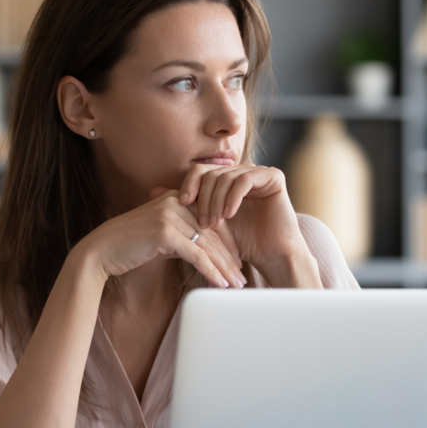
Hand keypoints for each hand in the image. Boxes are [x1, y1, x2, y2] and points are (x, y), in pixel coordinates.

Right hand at [78, 190, 246, 288]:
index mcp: (176, 199)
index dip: (228, 244)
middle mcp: (175, 203)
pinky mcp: (165, 233)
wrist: (101, 251)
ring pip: (207, 245)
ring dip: (224, 268)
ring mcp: (170, 216)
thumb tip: (206, 253)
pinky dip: (211, 272)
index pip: (212, 220)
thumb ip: (183, 236)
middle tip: (242, 277)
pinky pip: (196, 255)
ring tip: (236, 285)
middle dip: (230, 258)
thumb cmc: (130, 246)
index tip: (237, 263)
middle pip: (213, 233)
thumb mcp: (161, 236)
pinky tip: (220, 284)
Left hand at [176, 163, 311, 277]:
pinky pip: (245, 180)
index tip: (181, 205)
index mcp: (226, 179)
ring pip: (226, 177)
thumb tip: (152, 191)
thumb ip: (185, 206)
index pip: (200, 172)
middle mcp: (242, 171)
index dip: (189, 186)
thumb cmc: (241, 243)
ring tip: (214, 223)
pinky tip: (229, 215)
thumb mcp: (207, 223)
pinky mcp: (273, 177)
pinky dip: (233, 198)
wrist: (272, 256)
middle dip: (203, 199)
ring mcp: (258, 172)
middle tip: (202, 223)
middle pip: (211, 173)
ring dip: (216, 201)